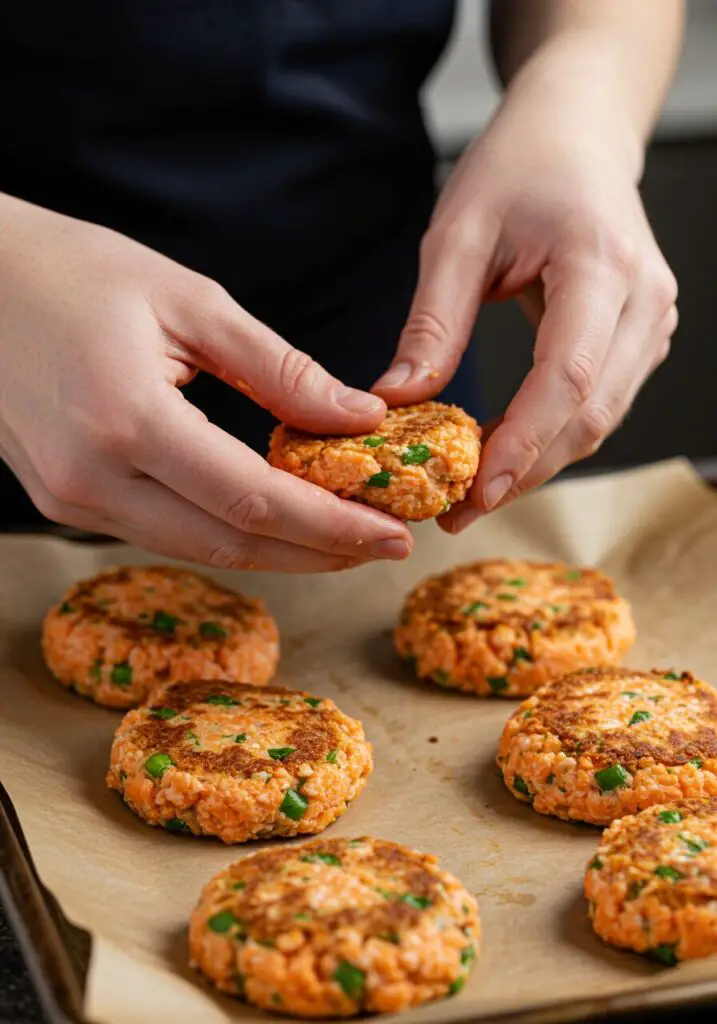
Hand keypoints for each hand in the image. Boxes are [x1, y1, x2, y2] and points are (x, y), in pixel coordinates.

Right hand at [0, 196, 412, 569]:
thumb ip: (279, 369)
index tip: (393, 533)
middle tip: (383, 544)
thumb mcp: (189, 301)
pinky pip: (163, 530)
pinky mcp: (64, 499)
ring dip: (277, 548)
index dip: (330, 526)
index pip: (252, 500)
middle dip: (317, 552)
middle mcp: (91, 478)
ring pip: (197, 547)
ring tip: (342, 533)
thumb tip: (359, 418)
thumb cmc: (74, 271)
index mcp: (125, 419)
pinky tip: (272, 514)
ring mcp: (70, 498)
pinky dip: (226, 529)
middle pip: (230, 543)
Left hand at [373, 61, 677, 530]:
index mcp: (602, 264)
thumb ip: (433, 321)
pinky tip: (501, 453)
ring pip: (600, 420)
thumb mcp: (458, 233)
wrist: (578, 134)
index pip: (569, 376)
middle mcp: (644, 302)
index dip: (523, 443)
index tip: (472, 492)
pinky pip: (599, 404)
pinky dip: (551, 437)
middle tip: (455, 511)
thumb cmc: (518, 168)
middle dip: (523, 471)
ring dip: (536, 463)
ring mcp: (652, 323)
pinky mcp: (640, 339)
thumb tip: (400, 399)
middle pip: (591, 413)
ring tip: (468, 493)